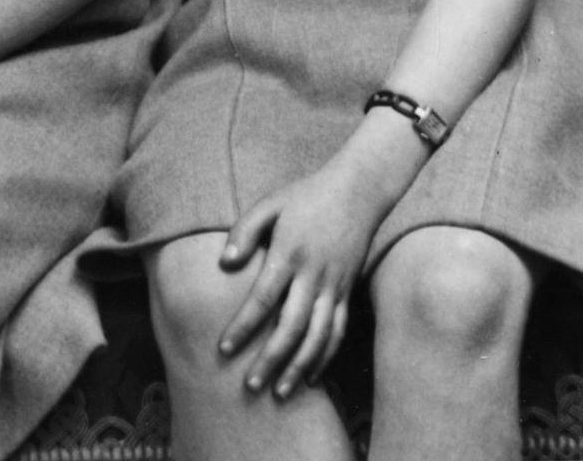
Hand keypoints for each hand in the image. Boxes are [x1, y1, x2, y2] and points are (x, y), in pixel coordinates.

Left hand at [217, 160, 380, 397]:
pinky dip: (325, 357)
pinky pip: (337, 331)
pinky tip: (310, 377)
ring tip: (280, 392)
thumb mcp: (271, 203)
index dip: (243, 326)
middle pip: (291, 326)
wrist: (357, 190)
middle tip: (250, 386)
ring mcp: (334, 285)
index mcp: (289, 252)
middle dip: (271, 359)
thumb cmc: (306, 195)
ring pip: (318, 336)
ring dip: (299, 367)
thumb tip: (224, 264)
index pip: (263, 298)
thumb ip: (245, 230)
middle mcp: (313, 273)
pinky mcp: (347, 291)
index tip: (224, 349)